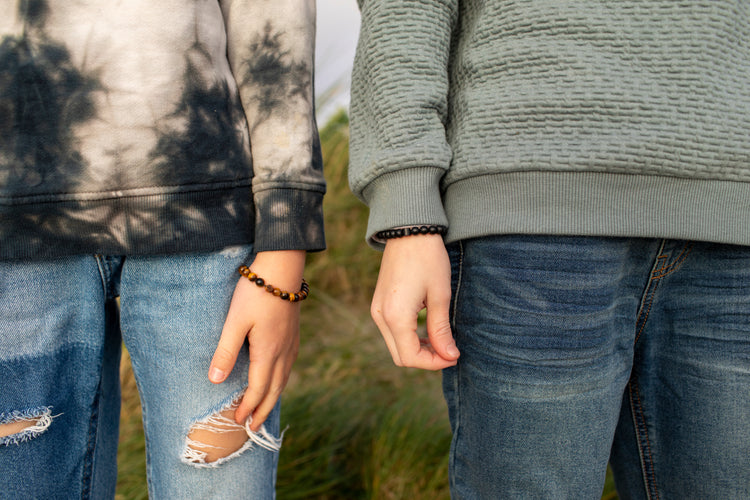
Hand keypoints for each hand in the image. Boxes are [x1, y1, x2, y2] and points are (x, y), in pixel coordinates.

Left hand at [208, 250, 305, 430]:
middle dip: (263, 410)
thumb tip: (214, 380)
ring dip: (273, 397)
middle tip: (254, 428)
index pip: (258, 388)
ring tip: (264, 410)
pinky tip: (277, 379)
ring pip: (284, 378)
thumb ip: (225, 351)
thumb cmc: (255, 293)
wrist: (282, 269)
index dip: (248, 406)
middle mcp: (284, 351)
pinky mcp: (293, 334)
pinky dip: (281, 381)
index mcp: (268, 351)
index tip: (238, 421)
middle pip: (275, 389)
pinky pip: (289, 366)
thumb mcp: (234, 322)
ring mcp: (291, 343)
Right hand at [371, 235, 458, 369]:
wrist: (408, 230)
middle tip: (450, 351)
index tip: (454, 356)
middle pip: (401, 357)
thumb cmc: (428, 259)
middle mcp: (380, 317)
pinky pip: (392, 332)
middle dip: (426, 360)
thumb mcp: (440, 295)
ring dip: (417, 349)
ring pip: (395, 346)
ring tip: (441, 340)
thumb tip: (450, 356)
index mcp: (395, 316)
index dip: (434, 363)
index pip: (411, 357)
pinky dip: (409, 338)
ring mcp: (376, 310)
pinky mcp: (378, 304)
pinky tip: (427, 330)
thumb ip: (441, 329)